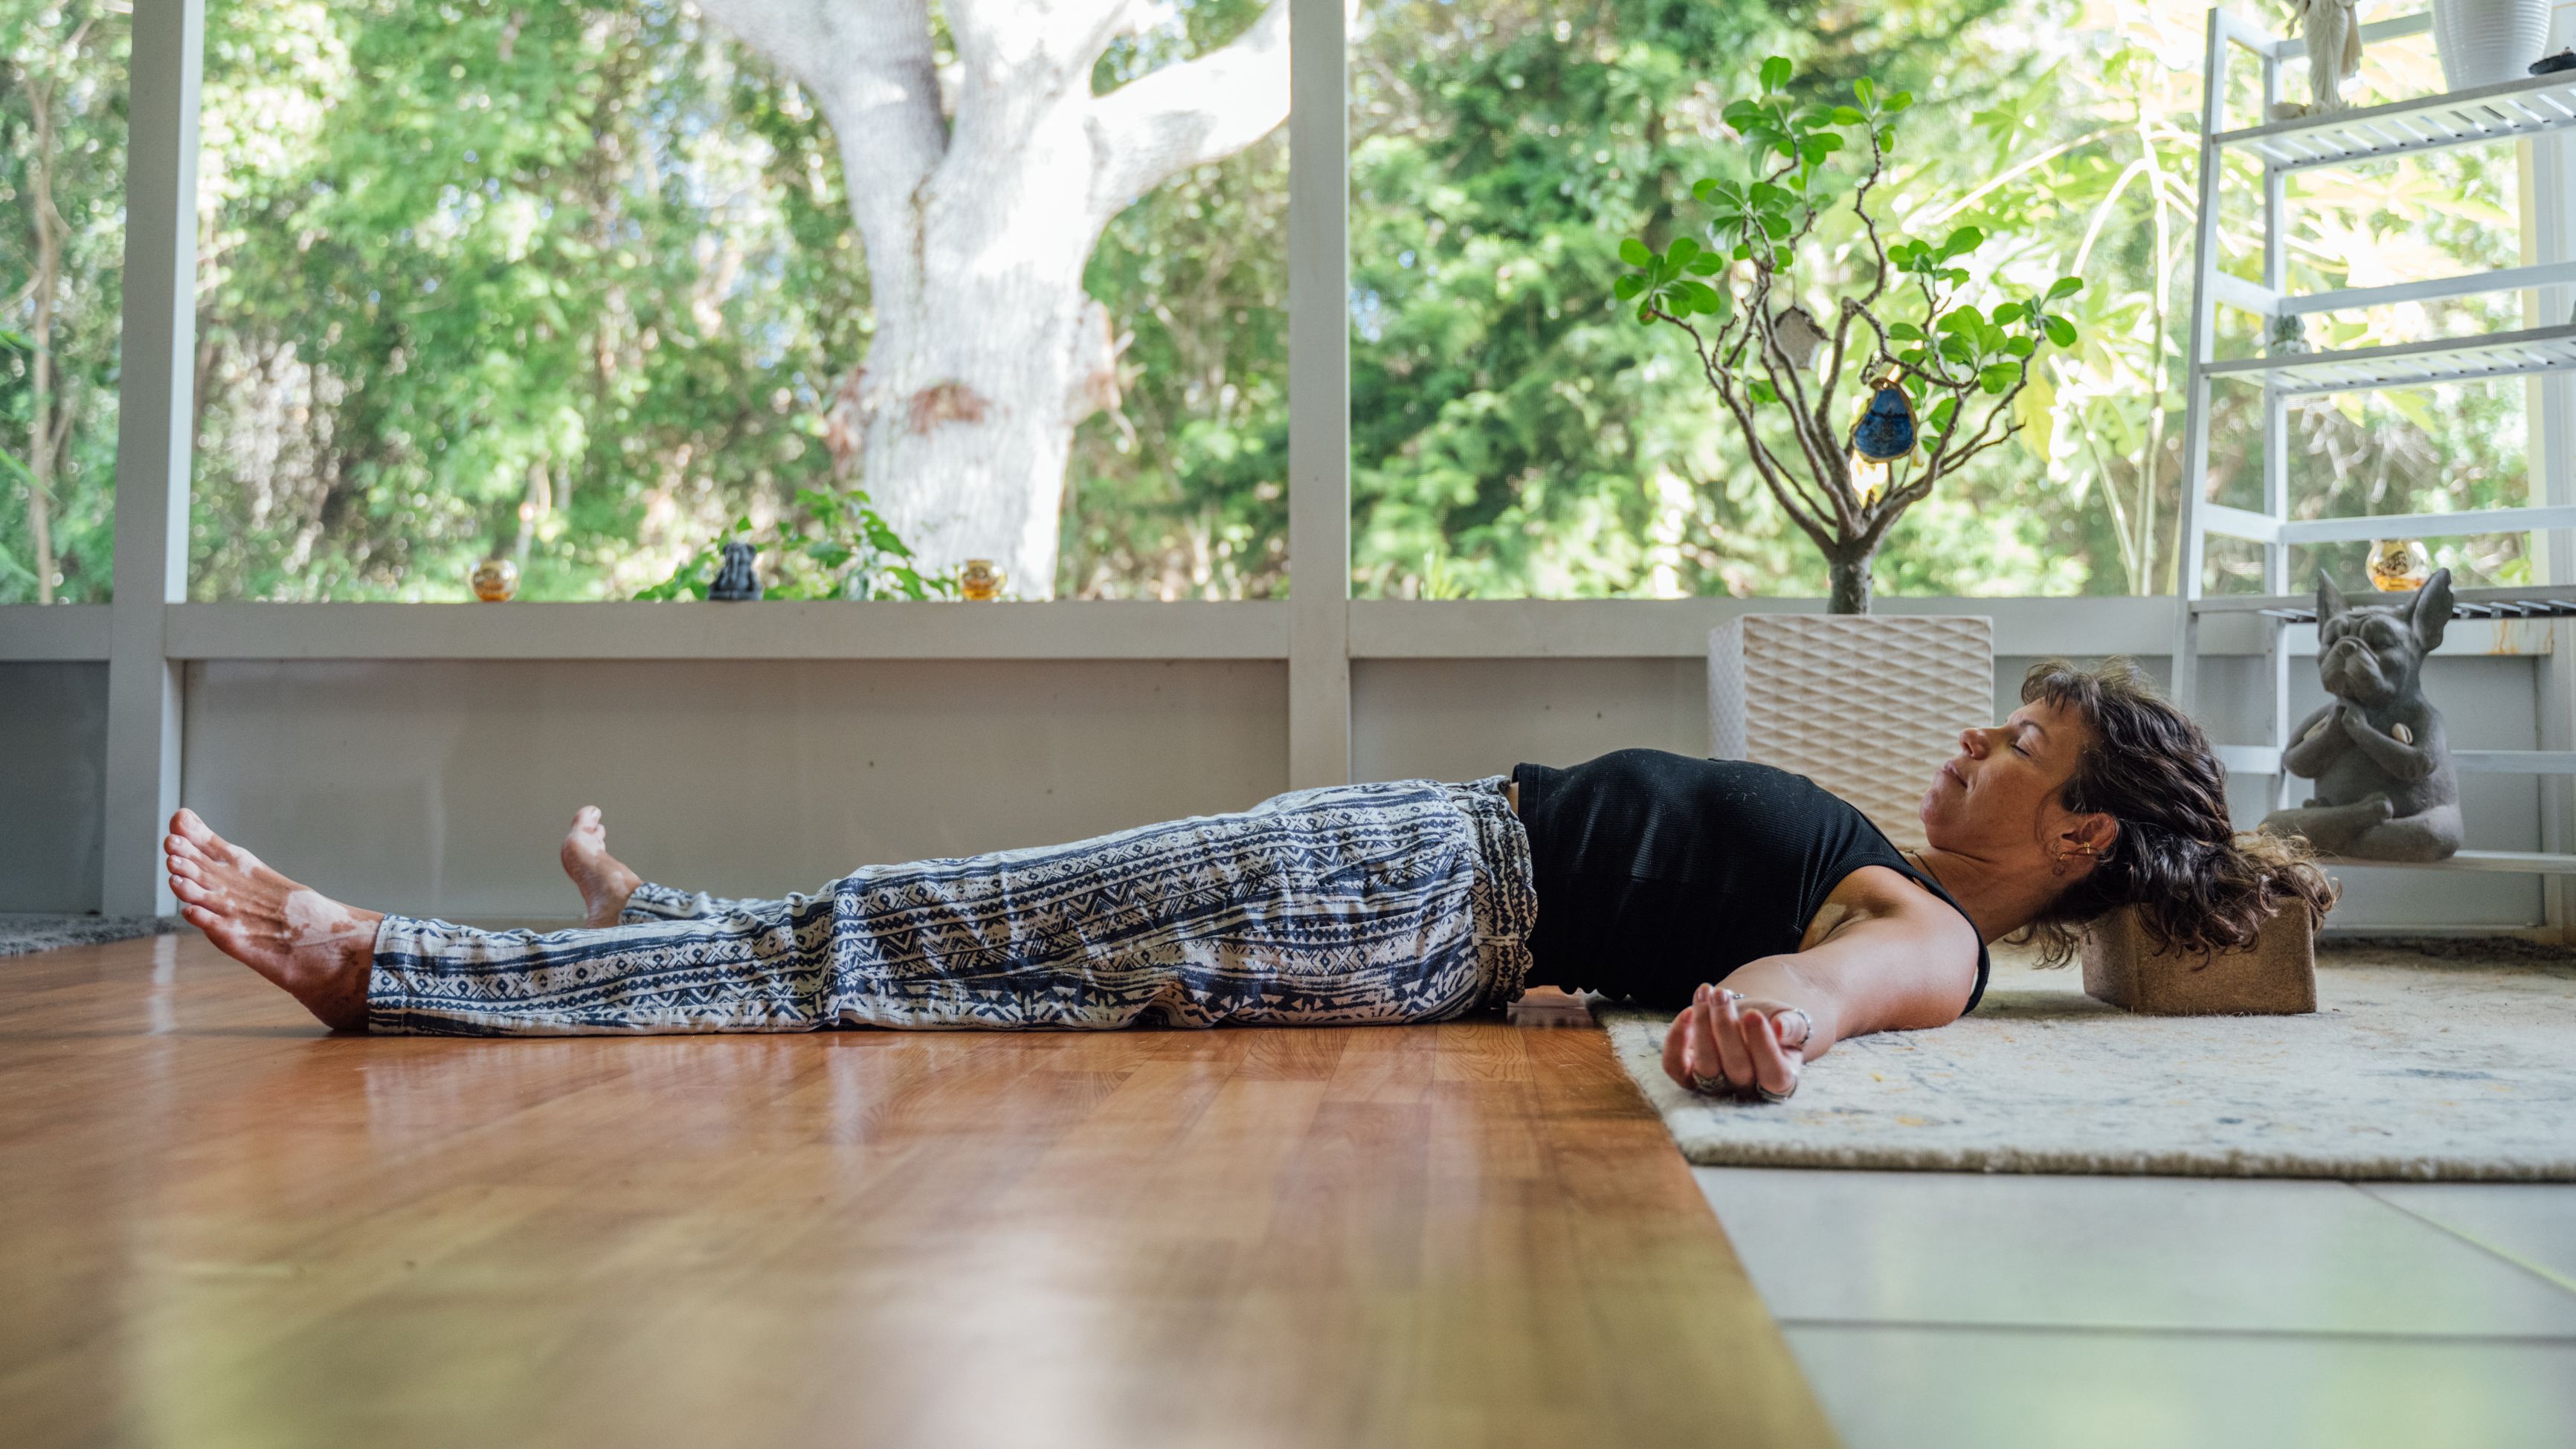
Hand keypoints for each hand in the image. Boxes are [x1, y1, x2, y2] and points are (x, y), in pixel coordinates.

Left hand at [1661, 983, 1808, 1101]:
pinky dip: (1675, 1040)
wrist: (1748, 1019)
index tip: (1753, 1013)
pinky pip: (1675, 1067)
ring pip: (1706, 1068)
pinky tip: (1687, 1012)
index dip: (1763, 1046)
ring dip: (1702, 1026)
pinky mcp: (1689, 1075)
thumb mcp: (1792, 1020)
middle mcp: (1747, 1089)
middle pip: (1737, 1069)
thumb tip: (1781, 1028)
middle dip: (1726, 1027)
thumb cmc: (1774, 1021)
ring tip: (1707, 992)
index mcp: (1780, 1081)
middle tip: (1722, 994)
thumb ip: (1794, 1025)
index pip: (1774, 1075)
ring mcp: (1716, 1085)